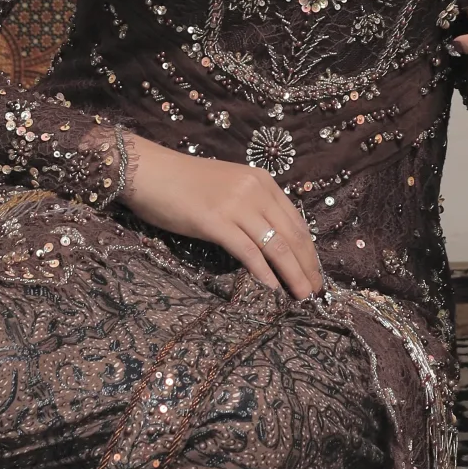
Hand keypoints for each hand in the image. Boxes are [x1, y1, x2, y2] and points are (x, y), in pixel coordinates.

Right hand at [117, 134, 323, 298]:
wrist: (151, 172)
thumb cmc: (185, 183)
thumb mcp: (230, 188)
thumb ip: (253, 206)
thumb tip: (271, 240)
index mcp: (262, 181)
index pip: (296, 221)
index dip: (309, 250)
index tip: (315, 272)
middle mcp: (255, 190)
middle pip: (292, 235)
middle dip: (307, 266)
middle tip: (316, 292)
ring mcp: (236, 205)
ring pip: (276, 246)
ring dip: (293, 274)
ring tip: (302, 296)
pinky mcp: (215, 221)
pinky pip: (248, 252)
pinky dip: (264, 274)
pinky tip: (272, 290)